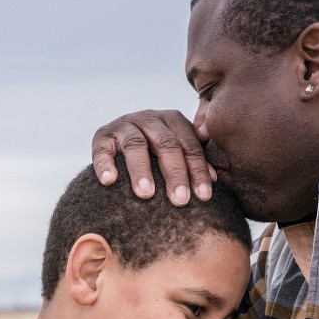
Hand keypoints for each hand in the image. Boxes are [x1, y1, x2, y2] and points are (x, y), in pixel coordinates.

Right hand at [91, 110, 215, 205]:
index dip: (197, 170)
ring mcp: (124, 126)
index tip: (204, 196)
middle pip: (166, 144)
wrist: (120, 145)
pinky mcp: (101, 137)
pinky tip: (109, 181)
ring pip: (136, 145)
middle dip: (174, 173)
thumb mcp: (176, 151)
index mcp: (173, 120)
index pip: (189, 146)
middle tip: (180, 199)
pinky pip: (102, 150)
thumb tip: (216, 177)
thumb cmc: (157, 157)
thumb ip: (194, 159)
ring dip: (141, 170)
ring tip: (146, 194)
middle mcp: (149, 119)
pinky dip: (105, 165)